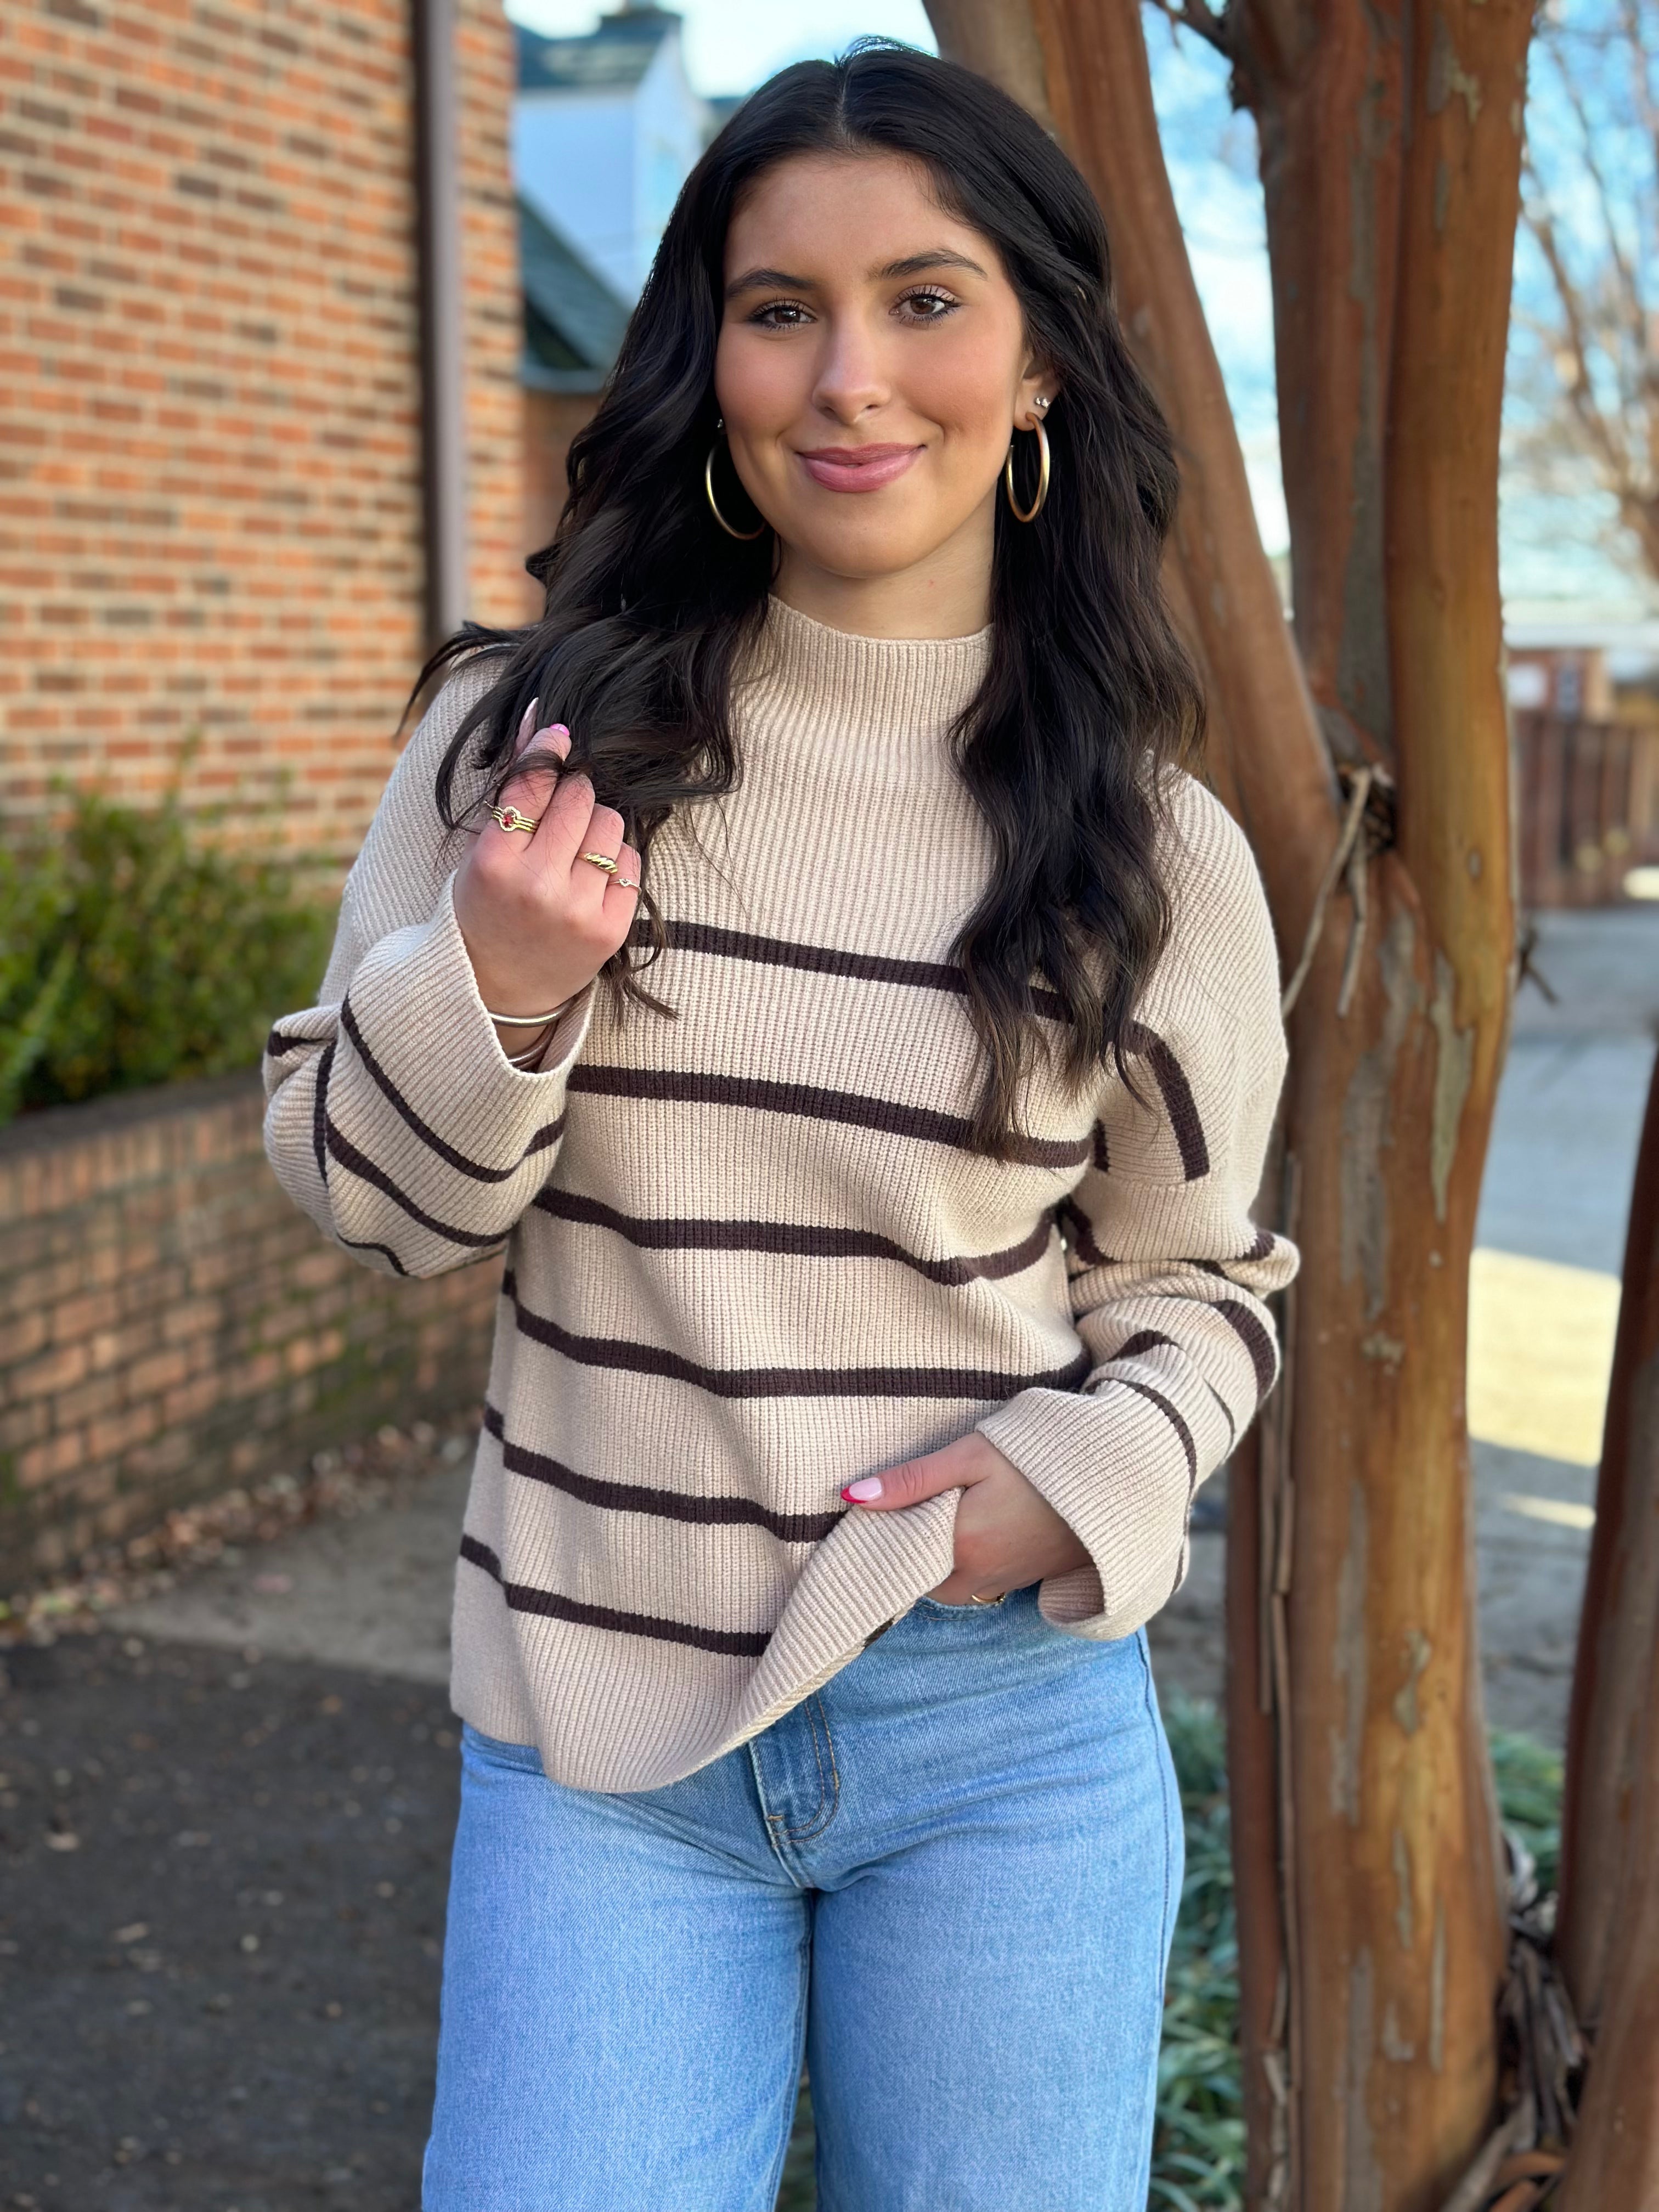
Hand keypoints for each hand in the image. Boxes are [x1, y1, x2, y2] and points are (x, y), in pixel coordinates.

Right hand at [453, 703, 640, 1048]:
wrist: (498, 990)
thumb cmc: (486, 908)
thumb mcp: (482, 849)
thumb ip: (516, 786)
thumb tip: (546, 716)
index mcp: (495, 864)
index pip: (534, 783)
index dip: (549, 751)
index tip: (559, 737)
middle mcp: (538, 887)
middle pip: (579, 797)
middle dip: (572, 796)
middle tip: (557, 819)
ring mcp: (578, 910)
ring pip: (610, 823)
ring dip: (595, 826)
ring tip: (570, 853)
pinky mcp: (611, 929)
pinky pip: (630, 861)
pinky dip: (614, 860)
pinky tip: (589, 878)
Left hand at [841, 1432, 1089, 1605]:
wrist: (1114, 1475)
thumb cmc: (1038, 1457)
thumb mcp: (971, 1456)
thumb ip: (912, 1480)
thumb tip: (852, 1496)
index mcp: (960, 1547)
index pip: (898, 1558)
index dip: (882, 1536)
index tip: (871, 1513)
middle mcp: (980, 1577)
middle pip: (921, 1576)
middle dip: (908, 1551)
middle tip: (903, 1508)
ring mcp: (1006, 1582)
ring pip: (950, 1583)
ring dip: (937, 1558)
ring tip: (939, 1514)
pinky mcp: (1027, 1578)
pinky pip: (979, 1581)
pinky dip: (965, 1562)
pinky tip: (973, 1526)